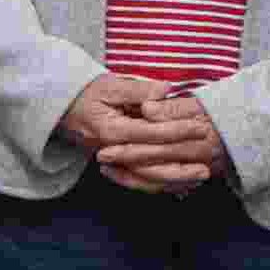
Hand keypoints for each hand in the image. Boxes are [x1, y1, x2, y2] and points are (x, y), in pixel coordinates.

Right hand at [57, 75, 223, 191]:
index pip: (150, 134)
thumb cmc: (87, 93)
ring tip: (198, 179)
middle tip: (206, 168)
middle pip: (150, 166)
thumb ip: (138, 89)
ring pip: (145, 179)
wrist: (63, 107)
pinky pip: (139, 181)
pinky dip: (160, 185)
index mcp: (111, 130)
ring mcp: (112, 162)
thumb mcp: (109, 85)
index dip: (177, 131)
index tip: (200, 128)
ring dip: (173, 182)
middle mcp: (111, 151)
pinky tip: (182, 184)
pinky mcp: (115, 166)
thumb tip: (165, 90)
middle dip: (180, 168)